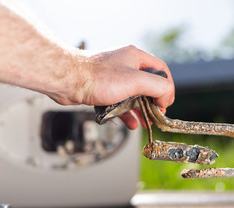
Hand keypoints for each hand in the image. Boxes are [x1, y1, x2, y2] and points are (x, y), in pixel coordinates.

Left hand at [48, 45, 174, 128]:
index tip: (166, 104)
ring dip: (140, 111)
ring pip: (133, 96)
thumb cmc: (98, 77)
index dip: (166, 88)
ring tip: (144, 124)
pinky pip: (119, 102)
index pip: (160, 71)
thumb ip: (157, 87)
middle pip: (147, 85)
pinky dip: (125, 113)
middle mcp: (126, 65)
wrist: (67, 80)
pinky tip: (129, 124)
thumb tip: (166, 98)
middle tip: (156, 117)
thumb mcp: (135, 81)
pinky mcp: (103, 89)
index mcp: (136, 58)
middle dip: (153, 103)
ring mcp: (114, 78)